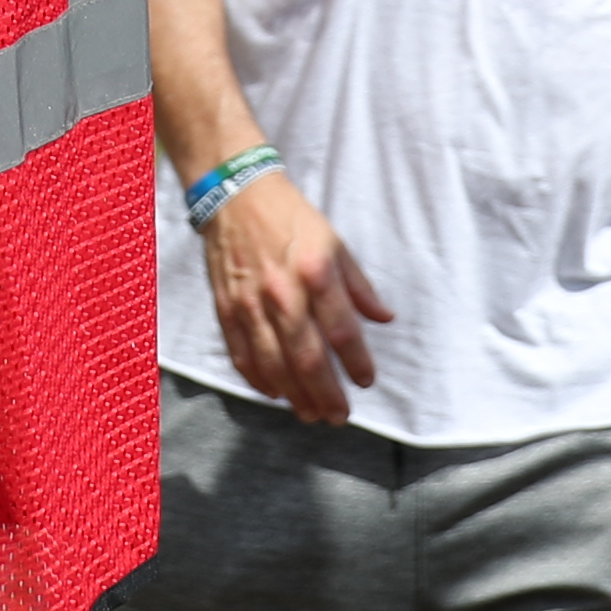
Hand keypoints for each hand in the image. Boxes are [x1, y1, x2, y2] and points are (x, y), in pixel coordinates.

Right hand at [197, 171, 393, 424]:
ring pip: (274, 364)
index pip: (343, 330)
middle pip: (307, 357)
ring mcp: (250, 303)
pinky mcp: (226, 308)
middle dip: (326, 394)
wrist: (234, 195)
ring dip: (295, 396)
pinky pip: (242, 354)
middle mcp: (283, 291)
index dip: (357, 363)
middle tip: (339, 416)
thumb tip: (384, 318)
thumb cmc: (290, 218)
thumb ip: (359, 286)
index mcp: (317, 272)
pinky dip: (258, 380)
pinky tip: (275, 393)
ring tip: (311, 413)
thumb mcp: (335, 242)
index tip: (366, 381)